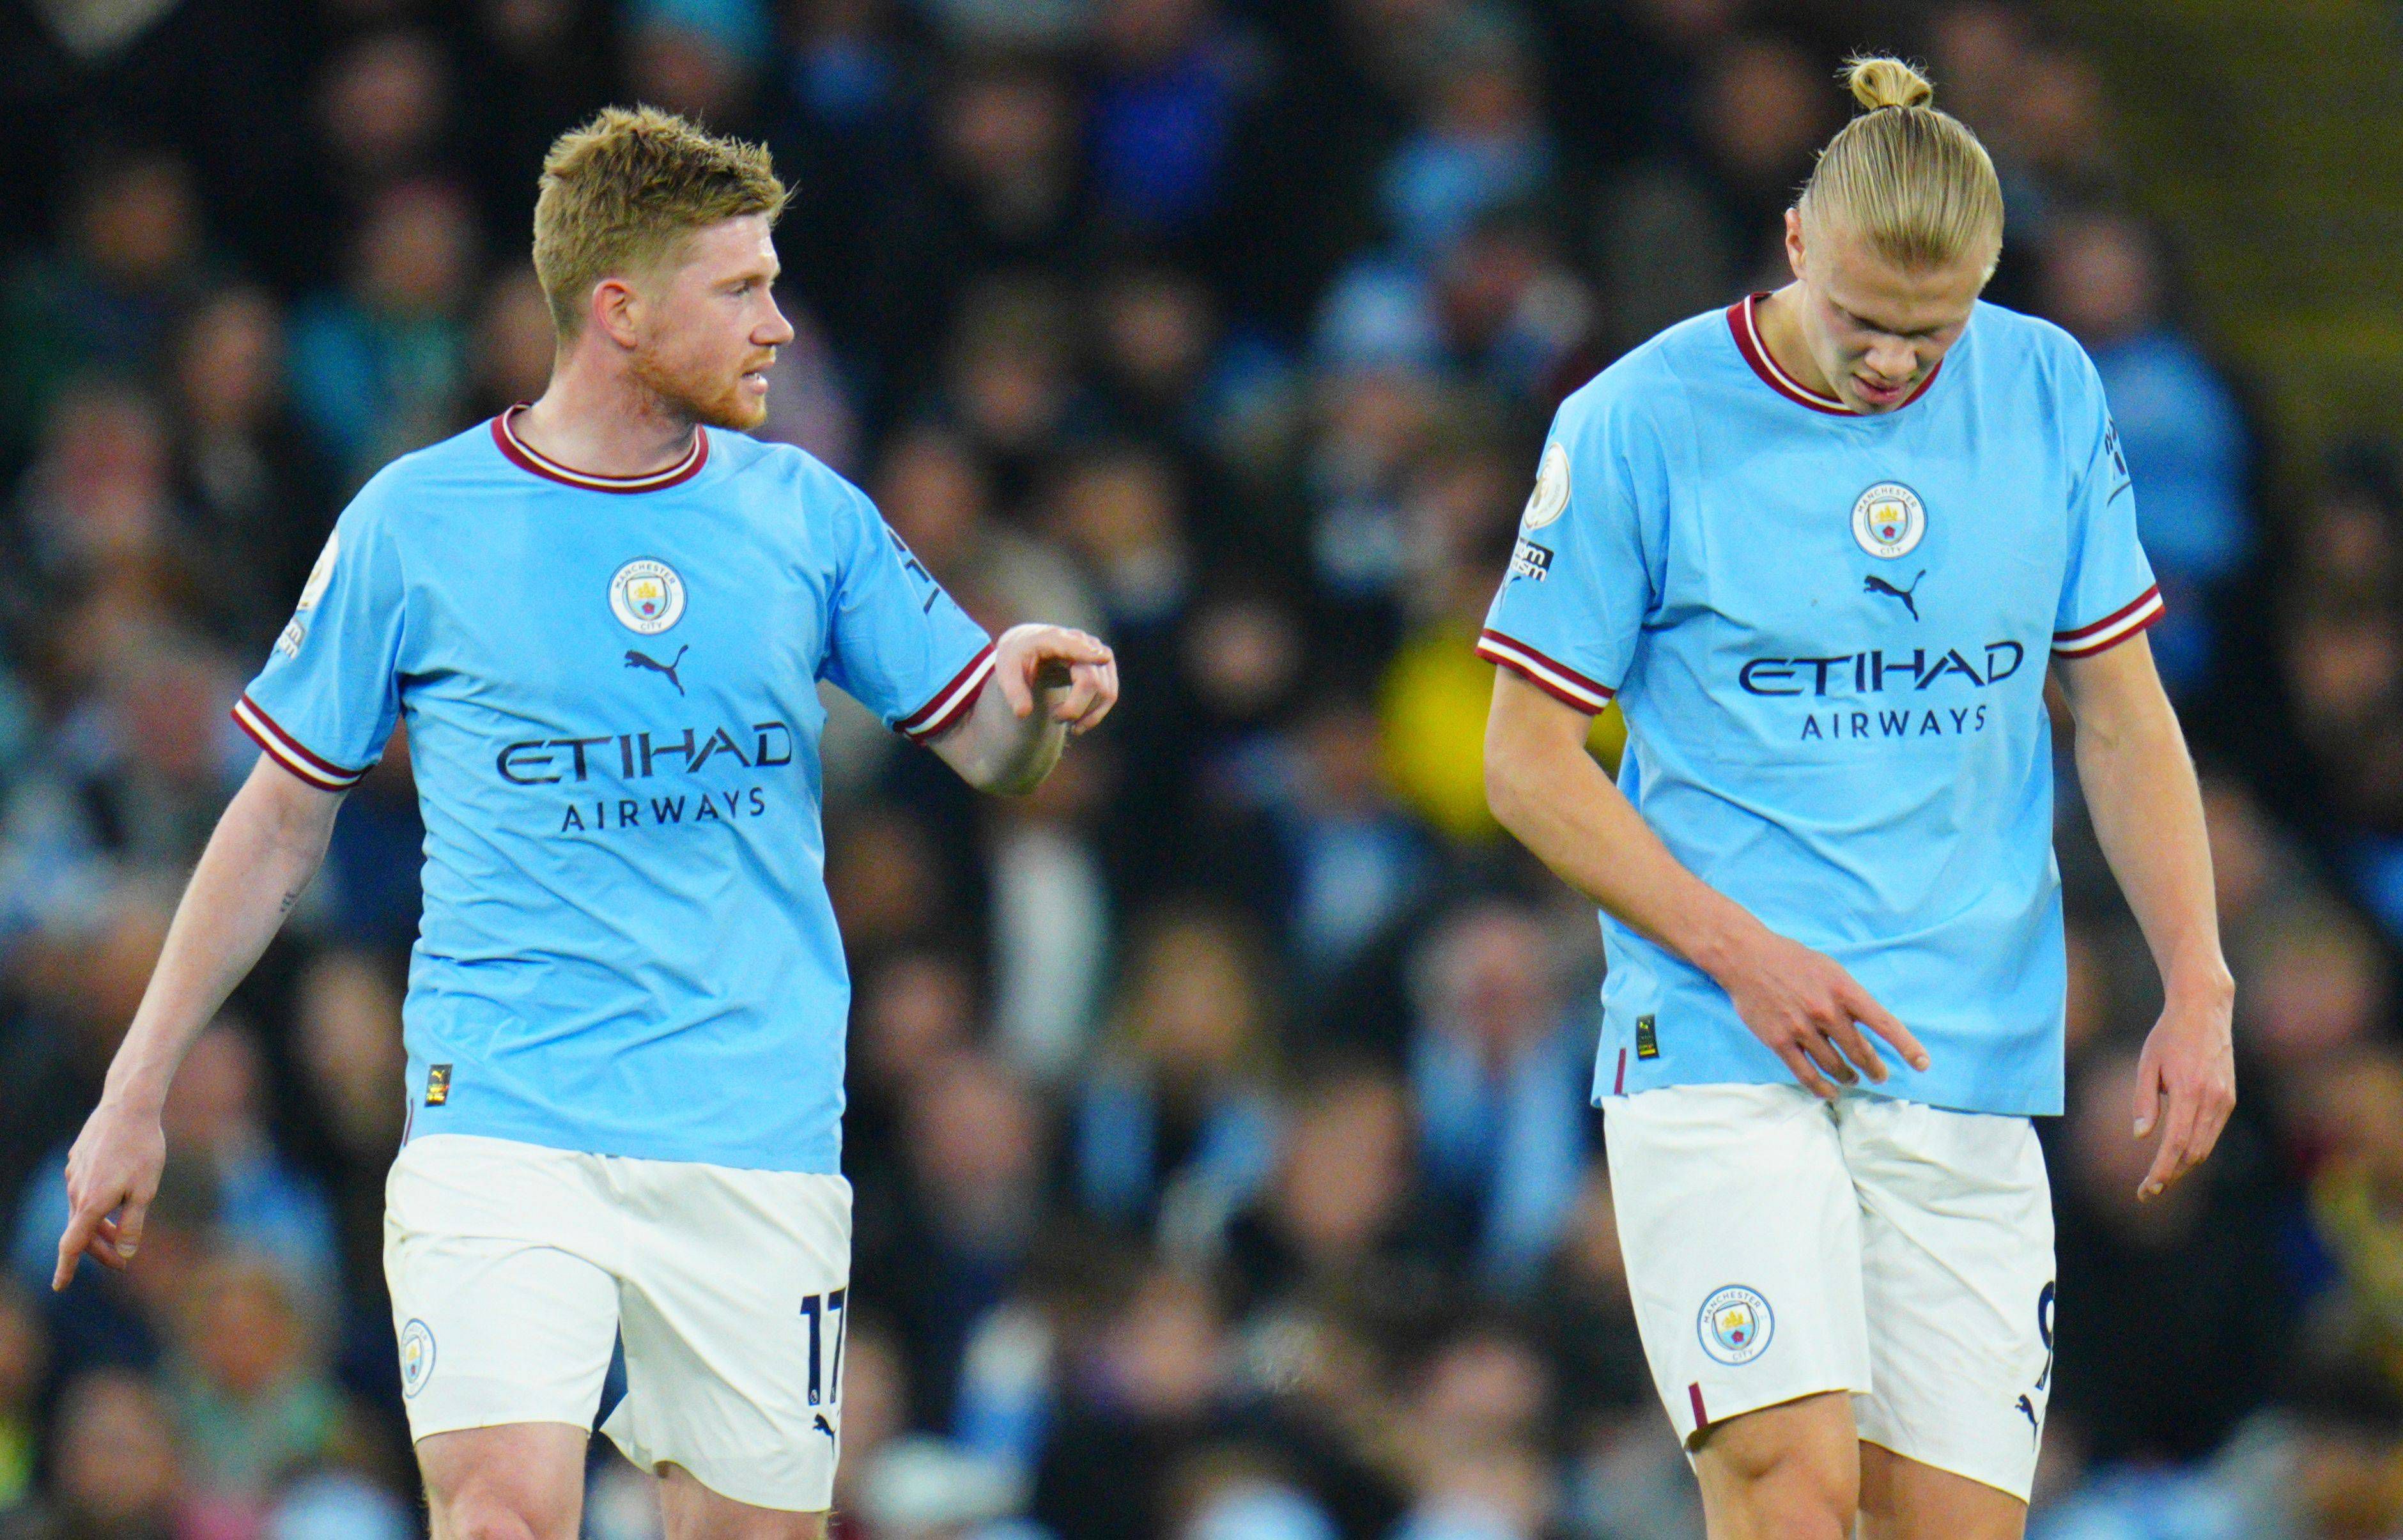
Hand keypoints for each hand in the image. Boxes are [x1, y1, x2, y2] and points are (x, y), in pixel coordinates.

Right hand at [53, 1098, 165, 1289]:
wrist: (128, 1107)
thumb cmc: (142, 1149)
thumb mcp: (145, 1190)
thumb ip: (133, 1224)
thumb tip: (127, 1254)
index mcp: (92, 1203)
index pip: (72, 1244)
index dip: (66, 1268)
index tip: (59, 1287)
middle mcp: (76, 1192)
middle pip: (81, 1232)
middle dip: (99, 1250)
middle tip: (122, 1263)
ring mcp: (74, 1176)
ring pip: (83, 1212)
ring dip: (101, 1228)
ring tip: (122, 1237)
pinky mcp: (78, 1163)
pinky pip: (84, 1192)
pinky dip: (98, 1206)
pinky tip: (115, 1201)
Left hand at [993, 624, 1116, 735]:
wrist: (1028, 645)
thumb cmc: (1017, 657)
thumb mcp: (1006, 671)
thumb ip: (1013, 691)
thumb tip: (1023, 714)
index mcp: (1052, 638)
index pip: (1073, 645)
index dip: (1089, 652)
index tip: (1104, 657)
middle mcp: (1080, 641)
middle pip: (1091, 680)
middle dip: (1075, 708)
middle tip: (1055, 718)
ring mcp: (1096, 651)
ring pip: (1105, 690)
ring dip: (1090, 714)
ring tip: (1070, 726)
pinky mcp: (1104, 664)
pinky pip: (1109, 692)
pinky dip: (1098, 711)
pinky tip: (1081, 722)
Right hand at [1706, 921, 1929, 1098]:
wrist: (1746, 957)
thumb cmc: (1791, 959)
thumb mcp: (1831, 969)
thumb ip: (1850, 997)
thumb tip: (1869, 1023)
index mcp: (1844, 990)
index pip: (1884, 1024)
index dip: (1907, 1046)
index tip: (1922, 1064)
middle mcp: (1826, 1011)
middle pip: (1860, 1052)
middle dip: (1874, 1068)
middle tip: (1879, 1075)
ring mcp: (1801, 1028)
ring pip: (1835, 1065)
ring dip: (1848, 1077)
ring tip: (1851, 1079)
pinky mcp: (1779, 1041)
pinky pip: (1806, 1074)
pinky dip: (1821, 1087)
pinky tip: (1829, 1091)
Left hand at [2131, 979, 2235, 1200]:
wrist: (2204, 1010)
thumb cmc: (2168, 1035)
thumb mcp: (2147, 1064)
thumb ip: (2144, 1101)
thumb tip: (2141, 1136)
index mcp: (2190, 1092)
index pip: (2175, 1144)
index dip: (2162, 1170)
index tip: (2147, 1188)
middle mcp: (2212, 1100)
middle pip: (2192, 1152)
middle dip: (2171, 1174)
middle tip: (2148, 1189)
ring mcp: (2224, 1100)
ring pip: (2205, 1146)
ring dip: (2184, 1165)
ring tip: (2160, 1176)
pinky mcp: (2229, 1097)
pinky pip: (2212, 1132)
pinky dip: (2196, 1147)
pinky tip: (2178, 1152)